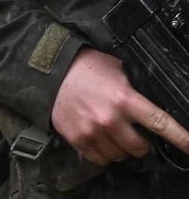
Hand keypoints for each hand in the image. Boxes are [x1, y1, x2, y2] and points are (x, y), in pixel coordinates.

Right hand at [52, 48, 188, 165]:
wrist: (51, 72)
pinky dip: (103, 152)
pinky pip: (101, 160)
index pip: (160, 122)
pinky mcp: (79, 140)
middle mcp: (110, 118)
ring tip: (111, 130)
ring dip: (120, 147)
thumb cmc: (86, 67)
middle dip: (140, 142)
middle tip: (131, 130)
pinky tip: (98, 136)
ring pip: (120, 156)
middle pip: (140, 147)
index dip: (181, 138)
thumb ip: (134, 87)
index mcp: (124, 98)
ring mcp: (94, 132)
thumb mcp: (116, 68)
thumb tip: (152, 100)